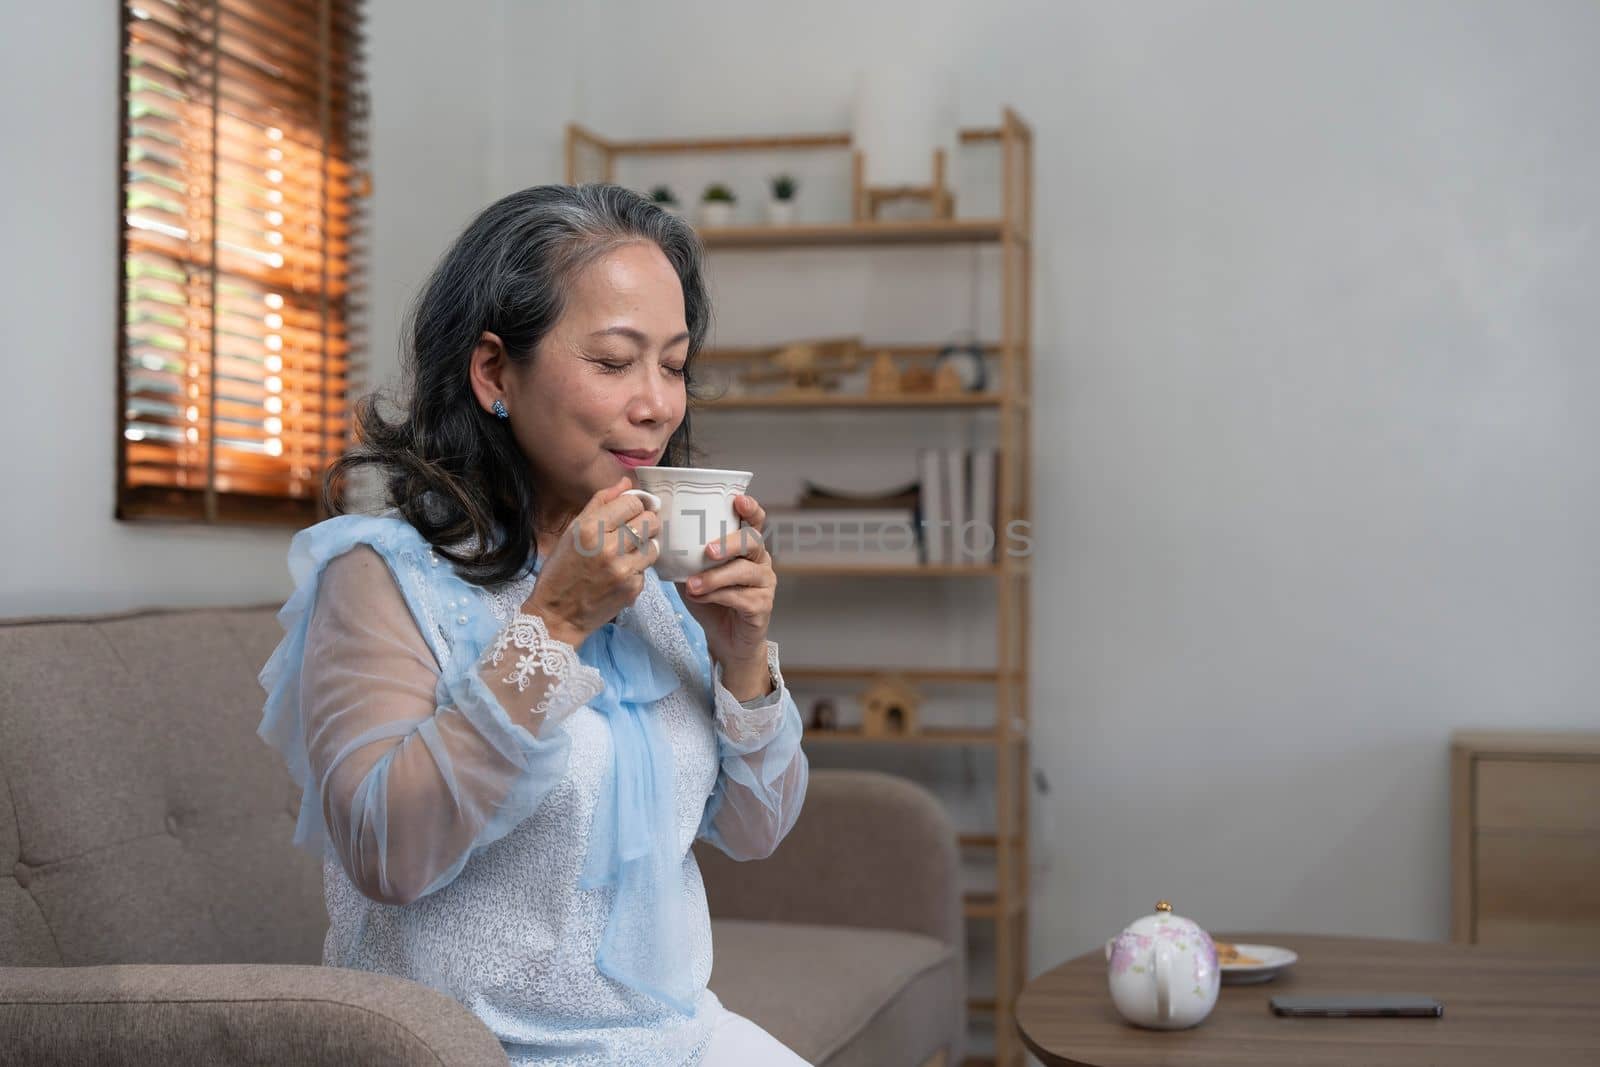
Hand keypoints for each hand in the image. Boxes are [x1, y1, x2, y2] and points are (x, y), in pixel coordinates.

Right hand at [524, 477, 660, 646]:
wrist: (557, 615)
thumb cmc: (561, 570)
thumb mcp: (572, 531)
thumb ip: (600, 503)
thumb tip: (626, 482)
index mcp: (590, 529)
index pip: (633, 503)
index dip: (634, 505)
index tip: (630, 511)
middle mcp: (608, 548)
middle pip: (650, 521)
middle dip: (645, 523)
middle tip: (633, 530)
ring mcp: (623, 570)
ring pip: (654, 545)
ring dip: (644, 546)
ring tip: (627, 553)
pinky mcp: (633, 589)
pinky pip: (647, 569)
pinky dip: (638, 569)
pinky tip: (621, 573)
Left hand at [681, 493, 775, 695]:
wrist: (725, 639)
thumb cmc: (711, 600)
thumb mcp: (693, 572)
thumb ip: (685, 555)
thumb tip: (657, 536)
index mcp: (746, 547)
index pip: (755, 521)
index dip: (750, 508)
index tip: (738, 500)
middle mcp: (760, 561)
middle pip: (753, 542)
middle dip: (730, 543)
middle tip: (708, 551)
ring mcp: (764, 584)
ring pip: (744, 572)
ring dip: (715, 577)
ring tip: (693, 585)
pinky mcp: (761, 607)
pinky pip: (740, 597)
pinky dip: (716, 596)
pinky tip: (699, 597)